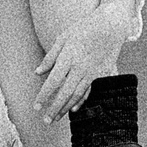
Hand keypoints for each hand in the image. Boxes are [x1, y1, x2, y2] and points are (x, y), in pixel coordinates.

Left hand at [34, 0, 133, 121]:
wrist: (111, 25)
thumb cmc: (84, 28)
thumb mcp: (63, 37)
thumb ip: (50, 57)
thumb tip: (38, 73)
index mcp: (68, 57)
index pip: (52, 82)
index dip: (44, 96)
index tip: (36, 107)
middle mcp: (80, 67)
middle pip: (65, 93)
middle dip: (54, 109)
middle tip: (45, 121)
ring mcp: (93, 72)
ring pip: (77, 95)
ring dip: (66, 108)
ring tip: (56, 118)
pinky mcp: (103, 73)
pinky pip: (90, 90)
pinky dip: (82, 101)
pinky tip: (74, 109)